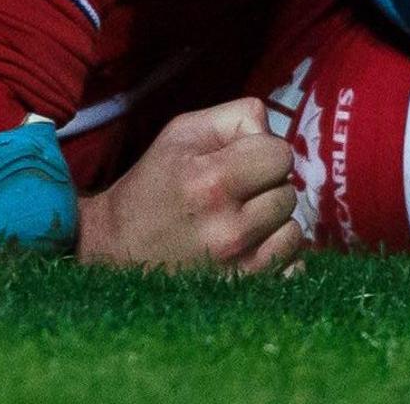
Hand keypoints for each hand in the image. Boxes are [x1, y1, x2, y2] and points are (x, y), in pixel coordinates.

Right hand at [77, 98, 306, 272]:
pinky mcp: (244, 291)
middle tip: (237, 193)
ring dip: (273, 223)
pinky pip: (292, 268)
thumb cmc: (153, 184)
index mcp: (212, 180)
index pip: (281, 155)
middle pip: (288, 192)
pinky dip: (277, 256)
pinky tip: (250, 249)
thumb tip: (273, 133)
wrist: (117, 249)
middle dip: (267, 187)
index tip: (241, 161)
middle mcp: (229, 226)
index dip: (264, 152)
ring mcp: (239, 265)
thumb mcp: (182, 133)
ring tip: (241, 221)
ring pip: (293, 231)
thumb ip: (235, 118)